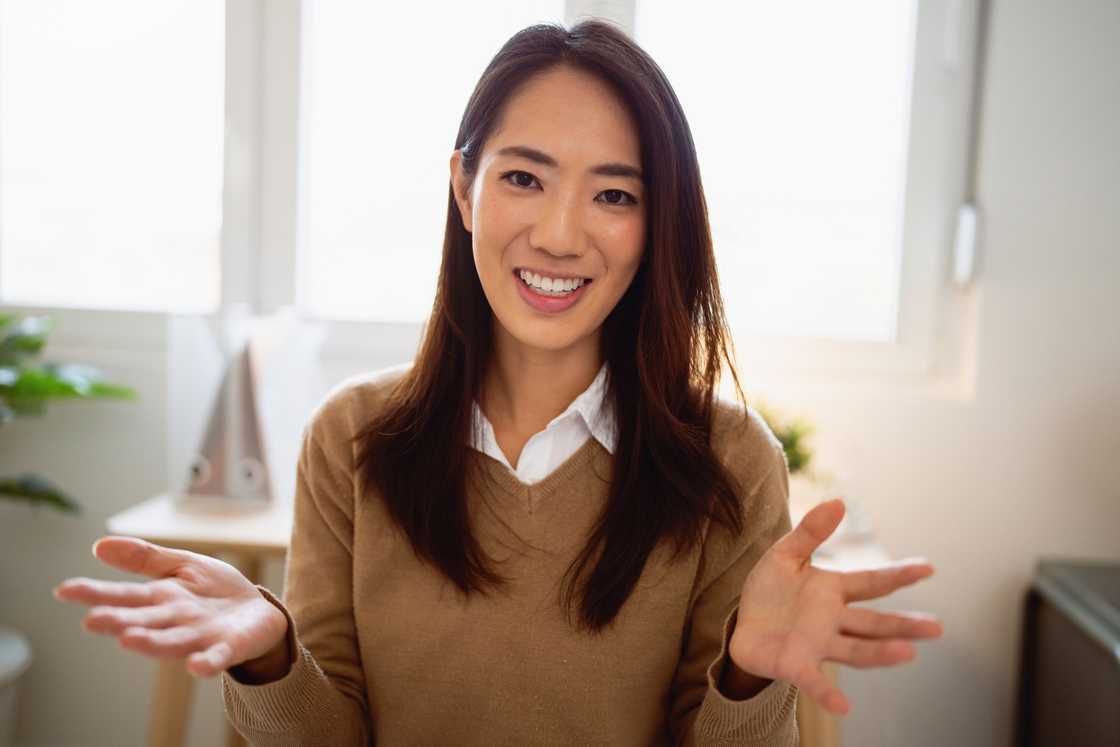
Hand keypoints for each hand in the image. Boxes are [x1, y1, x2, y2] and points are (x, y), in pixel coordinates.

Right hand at [53, 536, 288, 677]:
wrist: (258, 612)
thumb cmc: (214, 591)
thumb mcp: (181, 565)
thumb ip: (144, 558)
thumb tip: (98, 544)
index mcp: (161, 599)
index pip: (124, 595)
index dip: (95, 594)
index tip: (64, 590)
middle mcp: (174, 621)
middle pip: (143, 621)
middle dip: (120, 622)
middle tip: (92, 621)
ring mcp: (200, 637)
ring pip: (172, 642)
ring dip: (152, 643)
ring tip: (128, 640)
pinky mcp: (227, 648)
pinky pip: (215, 658)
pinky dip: (205, 663)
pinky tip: (194, 666)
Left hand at [728, 499, 942, 715]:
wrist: (741, 625)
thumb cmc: (768, 591)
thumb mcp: (784, 555)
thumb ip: (810, 531)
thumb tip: (839, 502)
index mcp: (833, 591)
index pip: (871, 583)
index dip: (898, 576)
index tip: (928, 568)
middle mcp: (833, 621)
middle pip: (874, 623)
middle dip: (904, 626)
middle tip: (938, 628)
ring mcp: (818, 645)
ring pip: (855, 652)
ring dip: (880, 654)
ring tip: (907, 652)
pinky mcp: (797, 666)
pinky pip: (815, 681)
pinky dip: (828, 694)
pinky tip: (843, 707)